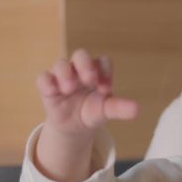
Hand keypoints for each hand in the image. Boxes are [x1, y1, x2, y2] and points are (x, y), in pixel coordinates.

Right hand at [33, 49, 138, 181]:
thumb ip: (119, 108)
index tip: (106, 89)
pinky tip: (54, 91)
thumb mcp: (106, 111)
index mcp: (97, 71)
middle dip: (84, 64)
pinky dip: (47, 82)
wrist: (74, 126)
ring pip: (61, 64)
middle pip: (80, 54)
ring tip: (70, 89)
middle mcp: (79, 69)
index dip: (105, 71)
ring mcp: (63, 76)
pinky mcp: (48, 86)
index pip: (102, 61)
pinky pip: (43, 78)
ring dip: (65, 73)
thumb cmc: (93, 111)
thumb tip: (137, 110)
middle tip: (89, 79)